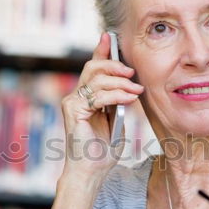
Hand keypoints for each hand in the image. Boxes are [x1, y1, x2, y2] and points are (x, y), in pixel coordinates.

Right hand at [60, 32, 143, 178]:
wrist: (92, 171)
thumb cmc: (103, 150)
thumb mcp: (116, 120)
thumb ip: (118, 101)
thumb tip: (130, 84)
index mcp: (86, 97)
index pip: (93, 68)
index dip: (101, 51)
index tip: (110, 37)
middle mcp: (76, 97)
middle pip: (93, 68)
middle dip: (114, 64)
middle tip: (132, 71)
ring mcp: (72, 103)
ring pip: (96, 78)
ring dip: (120, 82)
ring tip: (136, 89)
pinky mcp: (73, 111)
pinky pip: (97, 95)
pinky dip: (116, 94)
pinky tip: (129, 98)